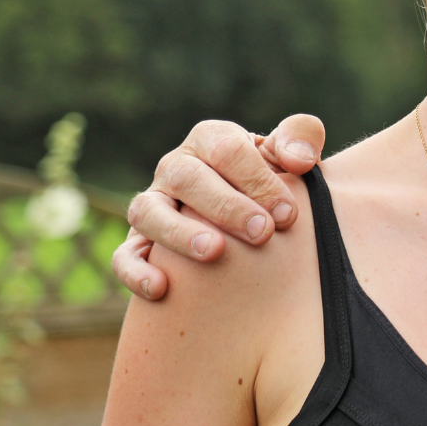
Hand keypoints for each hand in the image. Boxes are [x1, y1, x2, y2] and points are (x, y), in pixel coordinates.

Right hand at [112, 115, 326, 299]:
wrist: (250, 214)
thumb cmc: (273, 181)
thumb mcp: (289, 154)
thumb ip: (302, 137)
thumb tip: (300, 159)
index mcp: (211, 140)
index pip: (227, 150)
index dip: (258, 179)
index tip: (287, 212)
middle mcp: (175, 168)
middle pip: (187, 178)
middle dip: (226, 206)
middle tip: (262, 233)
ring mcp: (152, 204)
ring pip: (148, 212)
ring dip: (179, 233)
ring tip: (213, 252)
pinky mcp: (138, 242)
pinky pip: (124, 255)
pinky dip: (136, 270)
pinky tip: (160, 288)